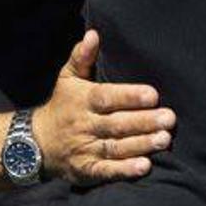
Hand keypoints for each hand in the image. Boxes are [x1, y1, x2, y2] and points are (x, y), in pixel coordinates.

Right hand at [33, 30, 174, 185]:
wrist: (36, 143)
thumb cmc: (62, 105)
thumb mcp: (67, 78)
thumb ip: (82, 57)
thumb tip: (93, 34)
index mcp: (82, 100)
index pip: (106, 97)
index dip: (129, 96)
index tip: (153, 94)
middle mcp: (84, 125)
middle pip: (116, 124)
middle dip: (143, 122)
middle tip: (169, 118)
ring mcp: (85, 149)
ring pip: (115, 147)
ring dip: (141, 144)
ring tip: (164, 140)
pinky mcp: (86, 170)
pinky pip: (106, 171)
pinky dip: (124, 170)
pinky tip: (145, 166)